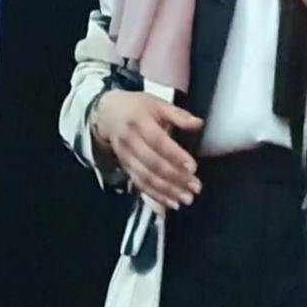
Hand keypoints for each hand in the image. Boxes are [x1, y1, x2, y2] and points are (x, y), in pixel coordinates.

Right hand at [89, 91, 202, 209]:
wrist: (107, 114)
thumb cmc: (138, 107)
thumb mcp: (157, 103)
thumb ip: (178, 115)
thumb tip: (199, 124)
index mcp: (139, 121)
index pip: (158, 141)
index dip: (175, 155)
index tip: (193, 167)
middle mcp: (130, 141)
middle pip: (152, 163)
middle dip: (175, 178)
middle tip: (195, 187)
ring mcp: (125, 157)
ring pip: (146, 177)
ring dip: (167, 191)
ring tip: (186, 199)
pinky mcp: (125, 168)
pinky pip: (139, 184)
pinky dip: (155, 195)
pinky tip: (171, 203)